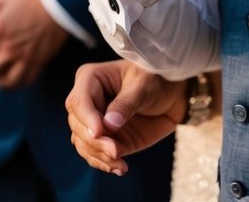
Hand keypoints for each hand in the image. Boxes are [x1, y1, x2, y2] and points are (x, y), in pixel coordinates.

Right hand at [66, 60, 187, 175]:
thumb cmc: (156, 79)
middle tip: (116, 151)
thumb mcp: (144, 85)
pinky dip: (105, 164)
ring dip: (100, 156)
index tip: (99, 133)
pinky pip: (95, 156)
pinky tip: (120, 168)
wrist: (170, 94)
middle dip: (95, 142)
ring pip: (83, 144)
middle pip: (78, 126)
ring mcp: (94, 122)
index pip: (78, 101)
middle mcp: (88, 101)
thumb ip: (127, 103)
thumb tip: (109, 125)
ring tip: (121, 163)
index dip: (86, 118)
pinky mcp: (104, 140)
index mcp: (91, 78)